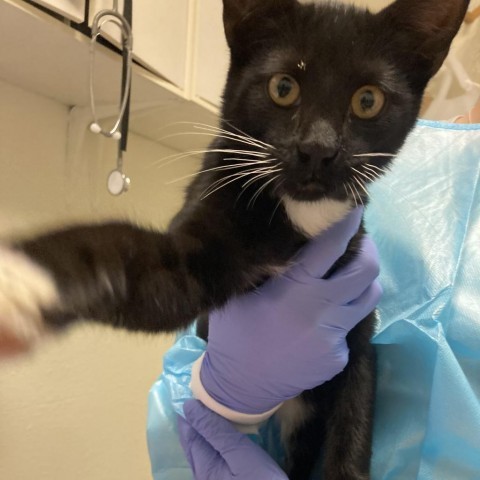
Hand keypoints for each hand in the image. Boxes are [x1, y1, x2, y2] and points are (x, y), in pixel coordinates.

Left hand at [178, 399, 287, 479]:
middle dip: (197, 417)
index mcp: (202, 467)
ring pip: (205, 445)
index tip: (195, 388)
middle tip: (206, 391)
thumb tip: (189, 406)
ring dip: (208, 425)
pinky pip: (216, 452)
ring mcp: (216, 476)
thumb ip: (213, 430)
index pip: (189, 432)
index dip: (189, 411)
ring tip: (216, 403)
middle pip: (195, 440)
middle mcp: (204, 473)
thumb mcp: (237, 452)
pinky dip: (218, 436)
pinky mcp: (228, 476)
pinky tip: (226, 426)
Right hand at [193, 207, 381, 415]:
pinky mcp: (338, 357)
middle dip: (369, 251)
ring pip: (368, 299)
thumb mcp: (240, 295)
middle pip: (365, 272)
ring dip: (364, 282)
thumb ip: (265, 270)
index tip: (357, 208)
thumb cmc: (234, 335)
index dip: (348, 223)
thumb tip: (288, 245)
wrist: (240, 387)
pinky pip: (350, 328)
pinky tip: (320, 321)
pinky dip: (341, 316)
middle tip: (361, 244)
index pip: (331, 247)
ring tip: (350, 277)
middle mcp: (322, 311)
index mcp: (295, 290)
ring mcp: (334, 336)